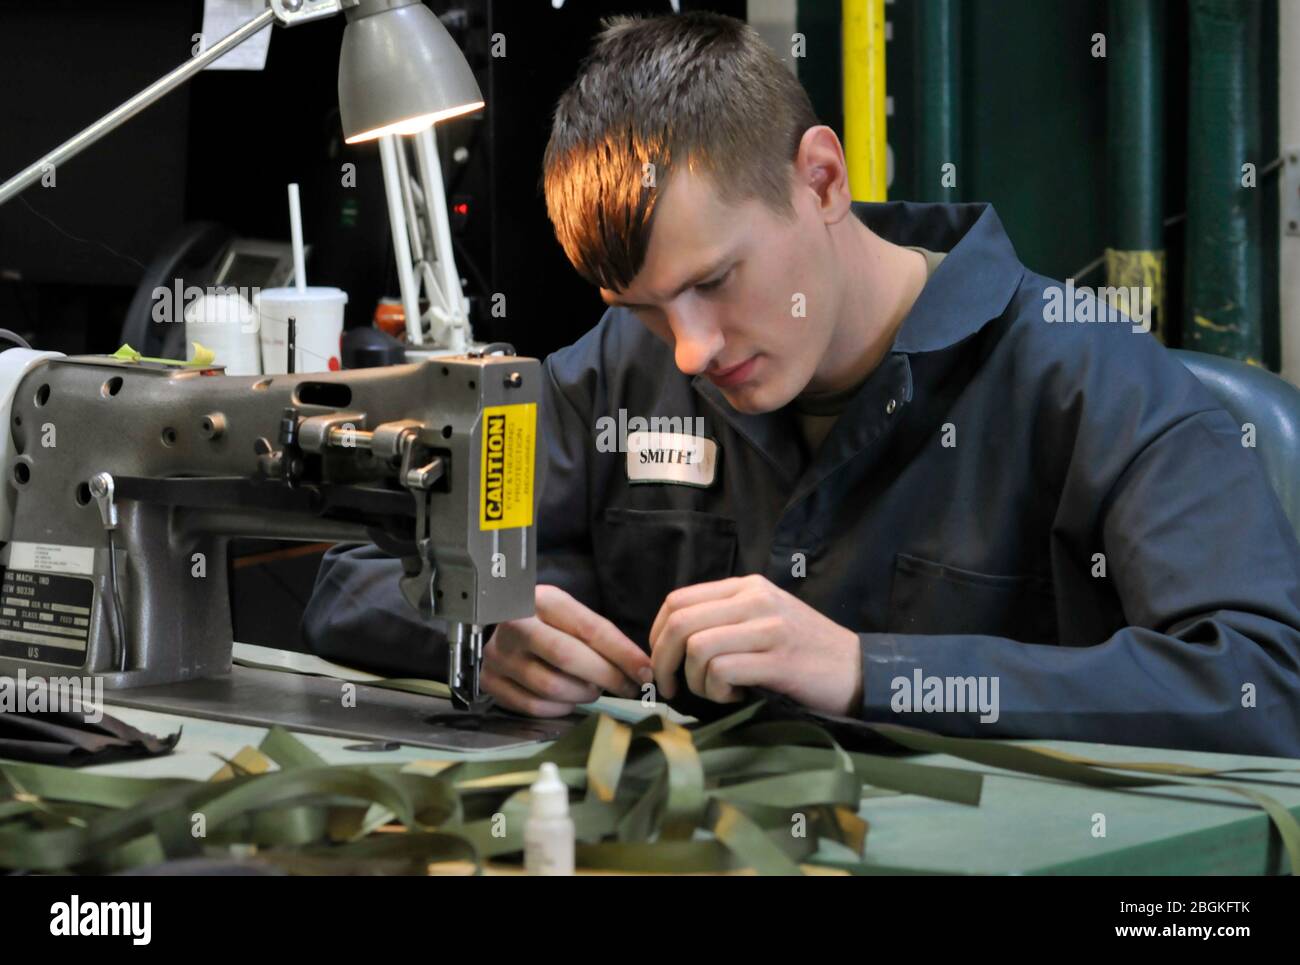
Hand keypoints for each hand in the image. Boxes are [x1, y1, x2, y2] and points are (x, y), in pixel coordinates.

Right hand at [481, 584, 652, 716]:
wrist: (504, 626)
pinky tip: (570, 699)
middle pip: (568, 657)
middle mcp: (515, 624)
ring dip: (583, 693)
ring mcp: (498, 654)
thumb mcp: (572, 617)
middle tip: (627, 687)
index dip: (622, 653)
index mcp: (542, 599)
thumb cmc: (550, 624)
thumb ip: (601, 638)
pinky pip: (533, 706)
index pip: (589, 628)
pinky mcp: (490, 680)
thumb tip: (641, 670)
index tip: (645, 671)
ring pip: (551, 686)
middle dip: (606, 676)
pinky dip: (560, 708)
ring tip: (593, 689)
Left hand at [649, 574, 862, 715]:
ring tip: (716, 692)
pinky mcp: (779, 659)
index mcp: (746, 587)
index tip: (661, 664)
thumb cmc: (805, 653)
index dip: (656, 636)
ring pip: (697, 648)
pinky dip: (718, 692)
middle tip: (670, 688)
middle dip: (663, 662)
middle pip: (680, 623)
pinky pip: (723, 671)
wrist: (861, 671)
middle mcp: (755, 600)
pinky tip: (736, 696)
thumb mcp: (764, 619)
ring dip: (695, 681)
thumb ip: (724, 619)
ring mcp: (769, 628)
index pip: (677, 601)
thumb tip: (670, 643)